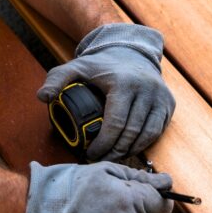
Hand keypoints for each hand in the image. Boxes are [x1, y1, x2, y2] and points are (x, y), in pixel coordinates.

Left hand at [37, 24, 175, 160]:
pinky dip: (144, 144)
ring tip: (113, 157)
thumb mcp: (77, 67)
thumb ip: (57, 79)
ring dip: (130, 151)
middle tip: (100, 160)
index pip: (115, 123)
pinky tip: (129, 149)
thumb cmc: (102, 65)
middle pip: (131, 133)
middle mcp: (146, 89)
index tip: (91, 154)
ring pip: (147, 135)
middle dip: (115, 151)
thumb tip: (43, 97)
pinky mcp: (168, 104)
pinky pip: (158, 131)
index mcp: (124, 83)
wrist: (132, 52)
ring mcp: (160, 97)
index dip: (103, 144)